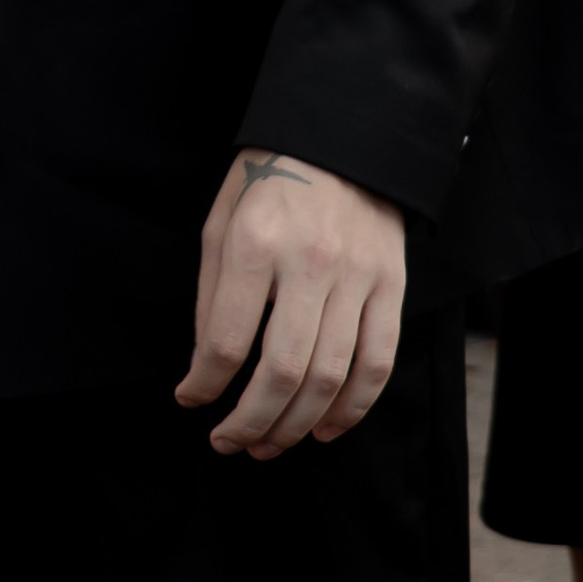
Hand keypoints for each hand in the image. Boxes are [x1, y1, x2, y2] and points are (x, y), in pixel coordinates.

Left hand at [177, 148, 405, 457]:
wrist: (340, 137)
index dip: (204, 384)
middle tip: (231, 443)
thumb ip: (212, 292)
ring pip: (331, 376)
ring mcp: (356, 276)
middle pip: (282, 370)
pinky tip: (325, 427)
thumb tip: (205, 365)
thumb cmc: (268, 180)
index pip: (225, 339)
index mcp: (254, 242)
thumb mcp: (221, 220)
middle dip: (251, 421)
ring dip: (297, 424)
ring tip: (270, 444)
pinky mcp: (391, 286)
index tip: (191, 401)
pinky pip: (377, 362)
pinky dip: (353, 407)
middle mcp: (307, 262)